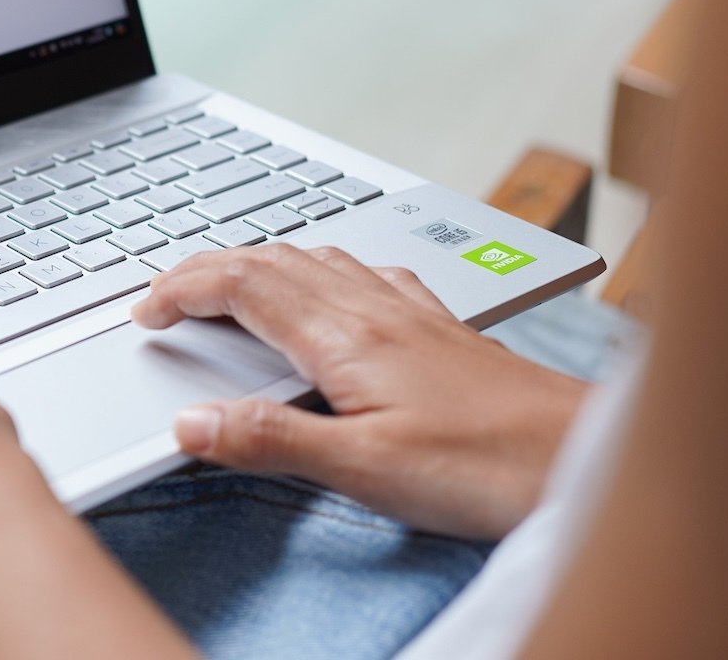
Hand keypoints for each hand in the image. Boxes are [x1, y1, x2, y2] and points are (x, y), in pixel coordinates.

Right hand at [131, 244, 583, 539]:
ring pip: (316, 259)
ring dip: (259, 263)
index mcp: (345, 335)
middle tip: (166, 296)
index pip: (243, 285)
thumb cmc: (489, 467)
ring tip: (228, 286)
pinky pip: (362, 274)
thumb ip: (273, 441)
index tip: (146, 313)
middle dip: (208, 268)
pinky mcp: (439, 327)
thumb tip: (191, 422)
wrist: (581, 456)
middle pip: (272, 260)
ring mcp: (410, 311)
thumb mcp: (365, 469)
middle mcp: (375, 308)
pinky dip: (319, 271)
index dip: (184, 289)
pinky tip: (333, 289)